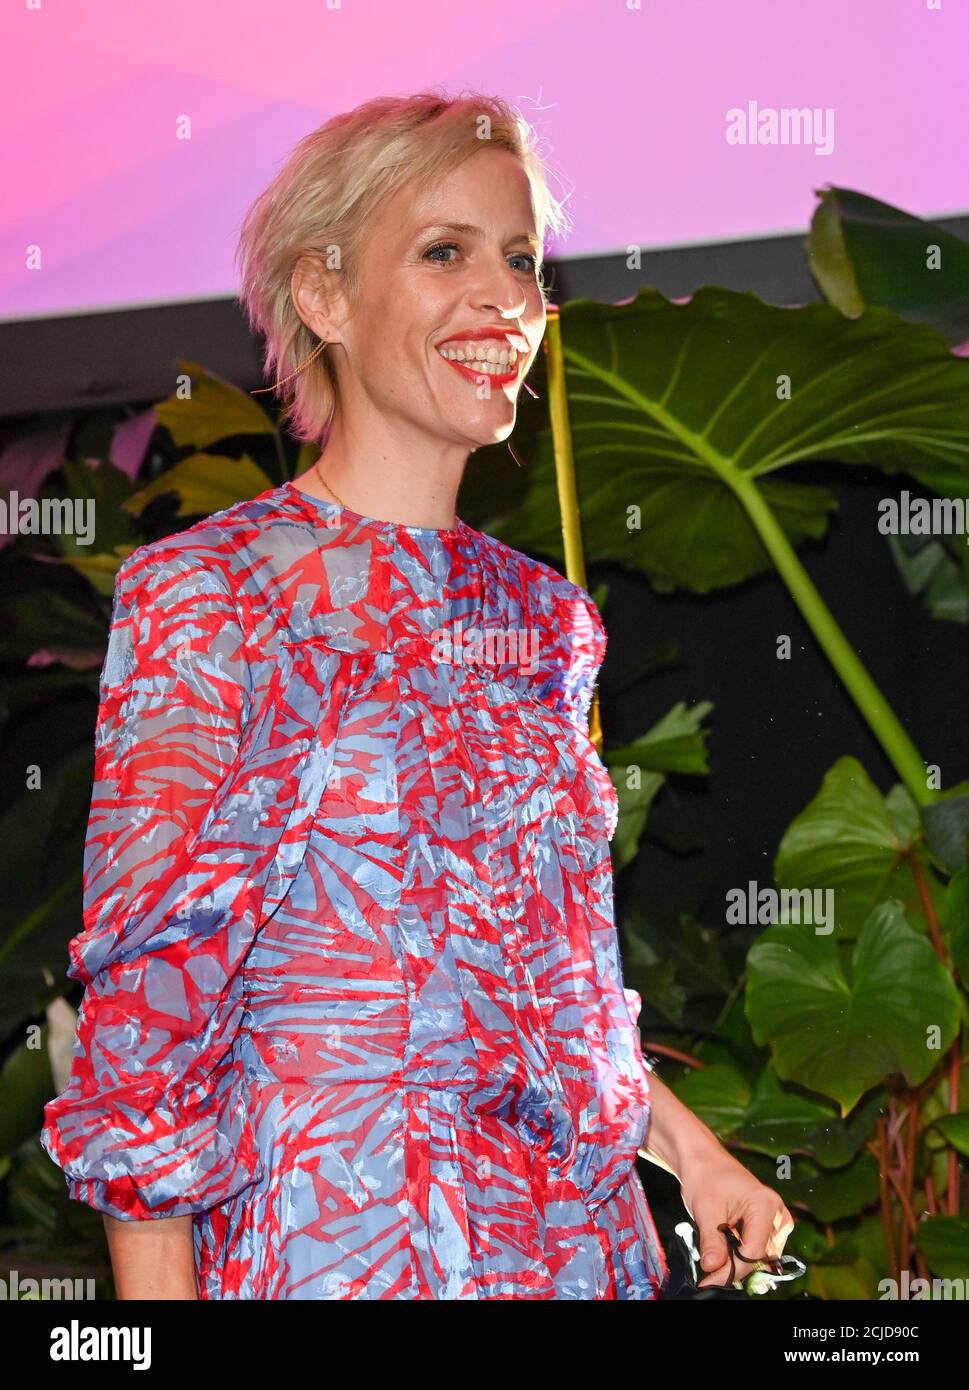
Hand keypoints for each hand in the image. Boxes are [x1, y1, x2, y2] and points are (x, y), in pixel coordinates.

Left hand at [678, 1148, 794, 1288]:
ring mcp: (775, 1221)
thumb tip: (712, 1268)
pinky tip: (722, 1252)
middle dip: (733, 1269)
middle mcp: (777, 1214)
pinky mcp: (768, 1226)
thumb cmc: (705, 1175)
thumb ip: (711, 1241)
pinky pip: (756, 1249)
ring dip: (735, 1263)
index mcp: (766, 1205)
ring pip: (757, 1257)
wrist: (703, 1160)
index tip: (709, 1280)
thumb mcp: (705, 1208)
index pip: (753, 1253)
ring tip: (714, 1258)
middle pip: (758, 1257)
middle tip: (708, 1276)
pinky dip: (738, 1255)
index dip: (730, 1271)